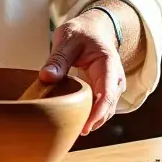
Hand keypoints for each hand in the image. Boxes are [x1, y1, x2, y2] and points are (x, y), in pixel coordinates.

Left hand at [39, 14, 124, 134]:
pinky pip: (100, 108)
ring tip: (70, 130)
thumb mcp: (67, 38)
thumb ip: (58, 58)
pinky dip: (89, 116)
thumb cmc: (82, 32)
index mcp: (108, 64)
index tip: (85, 127)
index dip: (97, 112)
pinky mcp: (104, 92)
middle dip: (92, 122)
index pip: (107, 93)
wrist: (95, 29)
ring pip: (105, 111)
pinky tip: (74, 122)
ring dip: (91, 121)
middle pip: (107, 107)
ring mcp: (112, 87)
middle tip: (70, 133)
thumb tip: (46, 78)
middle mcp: (115, 78)